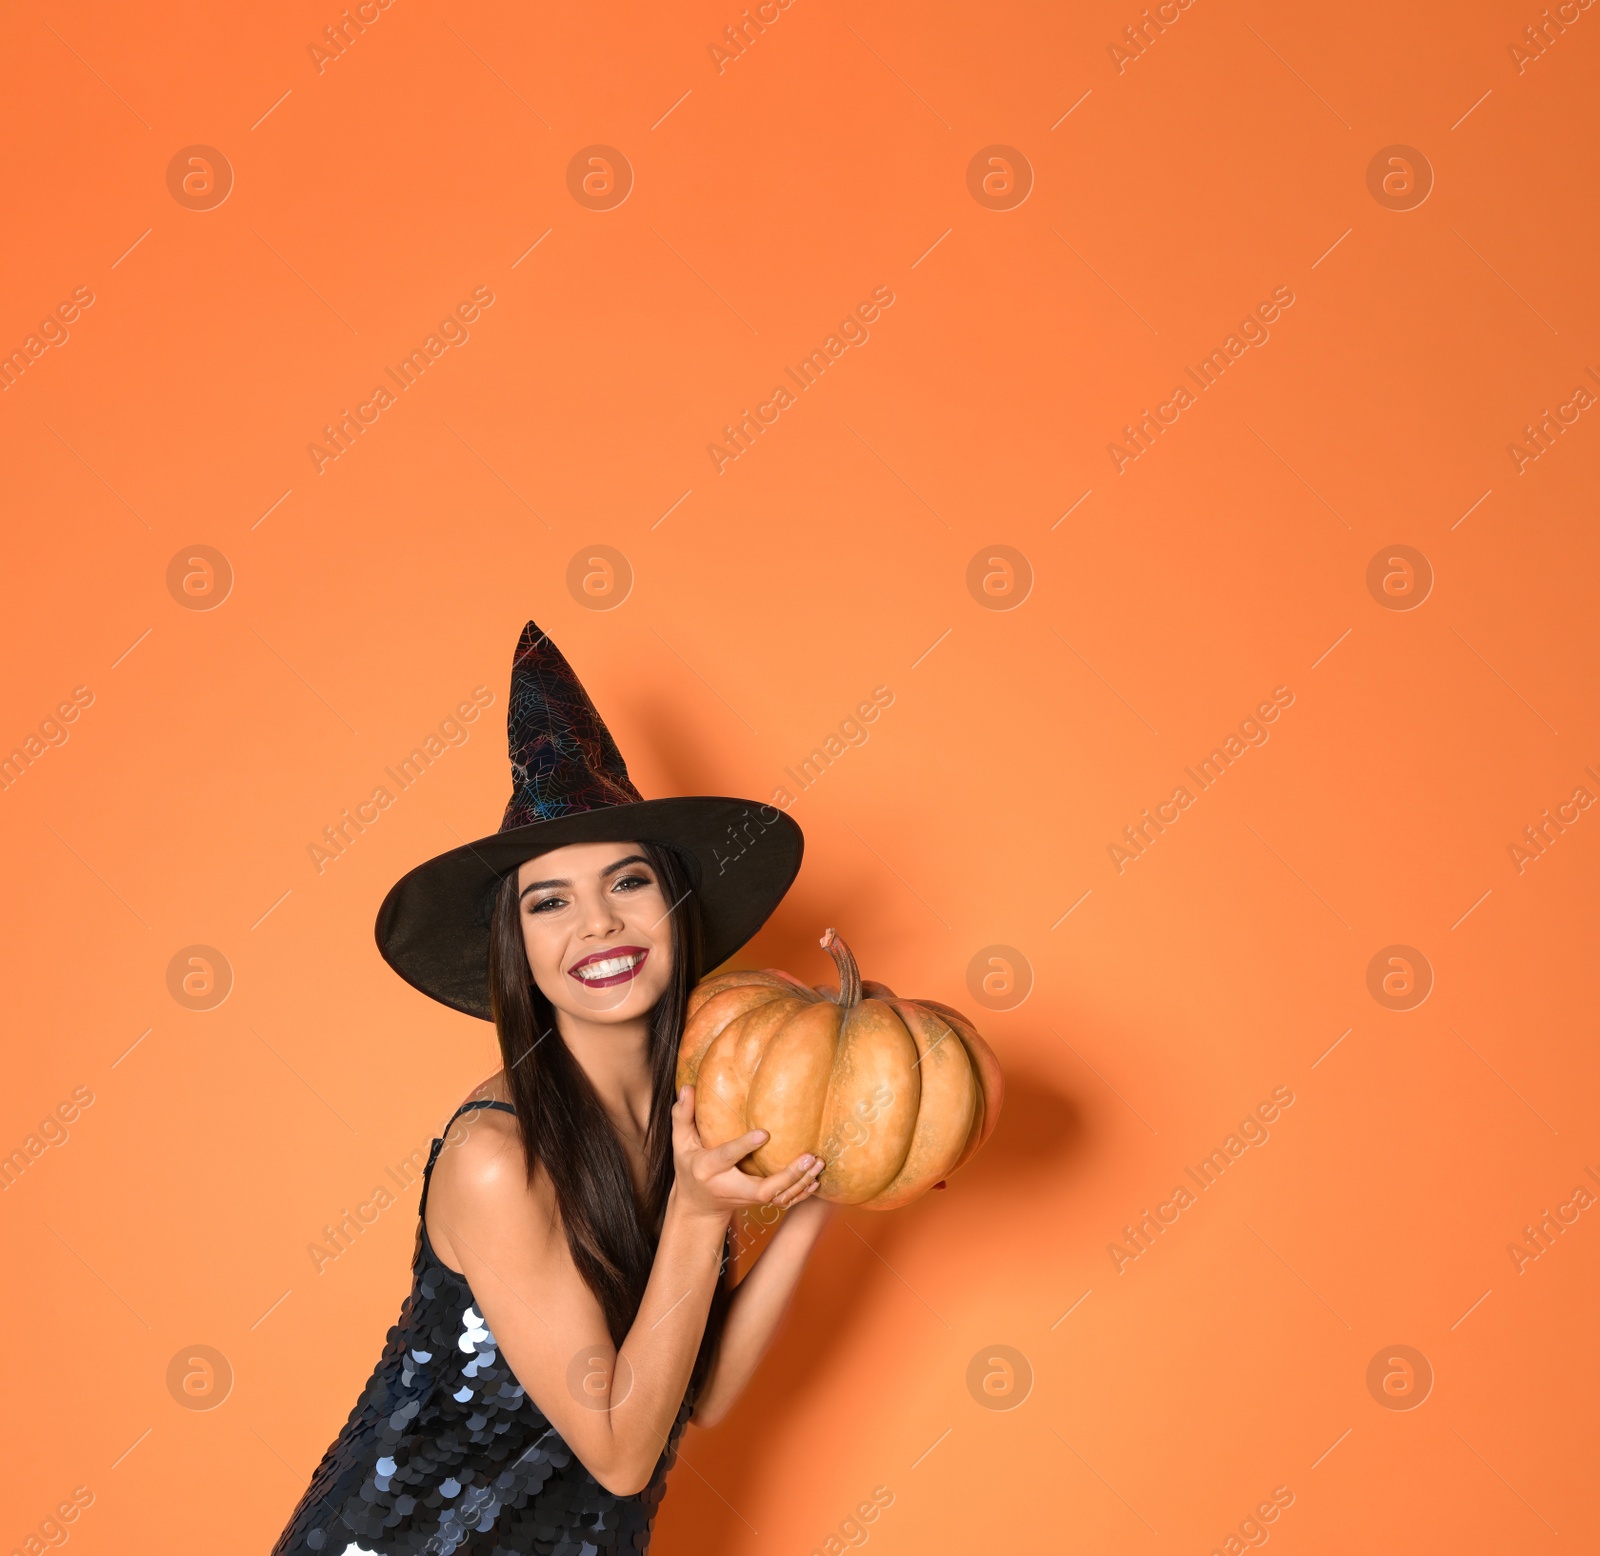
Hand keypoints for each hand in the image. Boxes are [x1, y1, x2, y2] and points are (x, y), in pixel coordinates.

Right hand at [671, 1085, 824, 1224]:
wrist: (698, 1206)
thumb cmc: (689, 1166)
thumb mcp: (680, 1142)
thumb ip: (683, 1116)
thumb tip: (688, 1087)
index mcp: (708, 1169)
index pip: (727, 1157)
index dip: (744, 1147)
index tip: (764, 1133)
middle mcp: (730, 1186)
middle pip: (763, 1189)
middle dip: (788, 1176)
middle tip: (810, 1156)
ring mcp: (746, 1199)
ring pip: (778, 1198)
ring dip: (801, 1183)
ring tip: (818, 1162)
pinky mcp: (758, 1204)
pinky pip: (783, 1203)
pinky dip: (801, 1194)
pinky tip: (816, 1180)